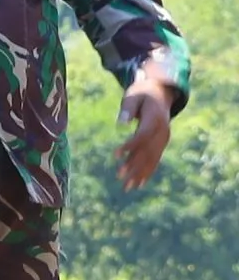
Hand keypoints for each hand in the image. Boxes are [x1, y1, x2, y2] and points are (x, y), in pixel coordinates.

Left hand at [116, 67, 176, 189]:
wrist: (160, 92)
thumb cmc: (142, 93)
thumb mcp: (133, 96)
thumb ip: (127, 109)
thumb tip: (120, 123)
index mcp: (155, 120)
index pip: (142, 137)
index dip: (129, 146)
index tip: (115, 156)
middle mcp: (162, 132)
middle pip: (147, 151)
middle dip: (134, 165)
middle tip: (120, 178)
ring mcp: (163, 139)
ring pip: (152, 159)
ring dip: (140, 173)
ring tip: (127, 187)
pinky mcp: (162, 143)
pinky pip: (155, 159)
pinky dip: (147, 171)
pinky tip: (139, 184)